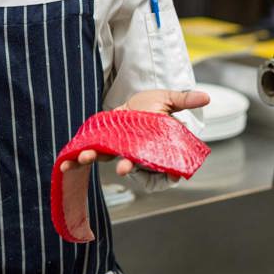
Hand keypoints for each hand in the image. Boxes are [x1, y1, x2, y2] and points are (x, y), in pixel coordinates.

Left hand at [60, 89, 209, 176]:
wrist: (134, 100)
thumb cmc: (154, 103)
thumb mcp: (169, 99)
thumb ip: (185, 100)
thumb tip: (206, 97)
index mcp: (157, 148)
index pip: (164, 169)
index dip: (165, 175)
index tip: (169, 176)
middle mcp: (139, 154)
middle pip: (136, 166)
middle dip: (128, 167)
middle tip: (123, 168)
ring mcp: (121, 150)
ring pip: (110, 160)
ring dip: (96, 159)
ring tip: (84, 158)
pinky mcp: (105, 144)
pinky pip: (94, 153)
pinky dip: (79, 158)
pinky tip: (67, 162)